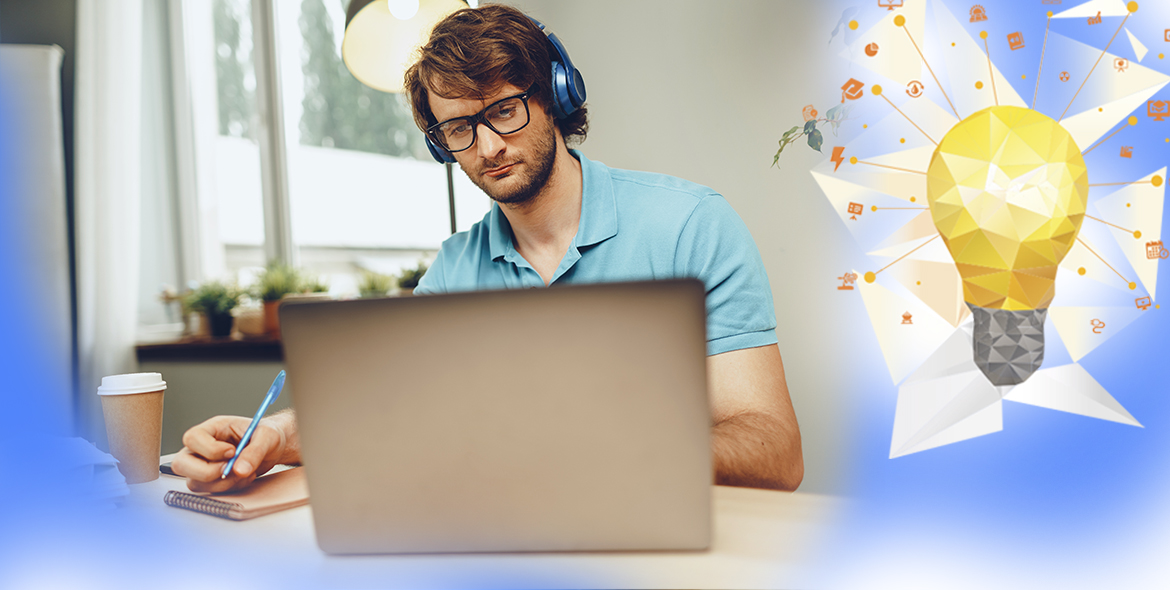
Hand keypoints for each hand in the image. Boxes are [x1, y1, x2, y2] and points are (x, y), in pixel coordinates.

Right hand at [171, 414, 289, 492]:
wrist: (273, 448)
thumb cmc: (266, 436)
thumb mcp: (268, 437)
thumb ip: (255, 451)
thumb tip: (239, 469)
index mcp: (212, 429)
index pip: (192, 438)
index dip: (210, 449)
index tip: (232, 451)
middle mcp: (201, 448)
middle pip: (180, 464)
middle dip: (206, 472)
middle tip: (229, 469)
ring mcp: (203, 465)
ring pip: (194, 482)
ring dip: (222, 483)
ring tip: (244, 472)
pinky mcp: (210, 480)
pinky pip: (210, 491)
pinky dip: (229, 489)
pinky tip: (243, 478)